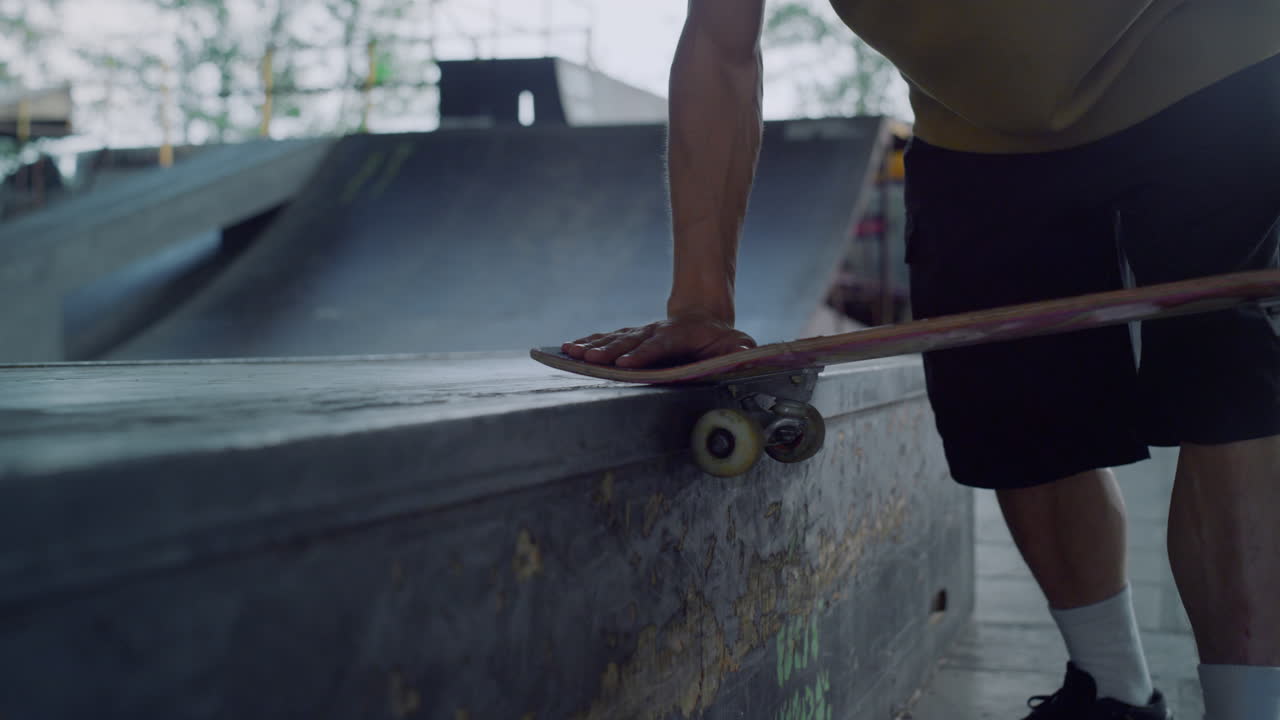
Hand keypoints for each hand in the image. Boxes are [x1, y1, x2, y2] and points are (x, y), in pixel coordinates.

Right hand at [562, 314, 756, 368]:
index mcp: (679, 336)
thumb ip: (738, 350)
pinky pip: (607, 339)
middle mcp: (656, 332)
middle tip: (591, 359)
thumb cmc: (720, 340)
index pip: (660, 344)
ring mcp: (641, 333)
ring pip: (615, 338)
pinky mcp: (630, 337)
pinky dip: (588, 342)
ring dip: (593, 345)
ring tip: (572, 352)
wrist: (703, 317)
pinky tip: (568, 347)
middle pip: (631, 341)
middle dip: (610, 350)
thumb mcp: (735, 344)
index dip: (644, 353)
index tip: (627, 363)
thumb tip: (745, 353)